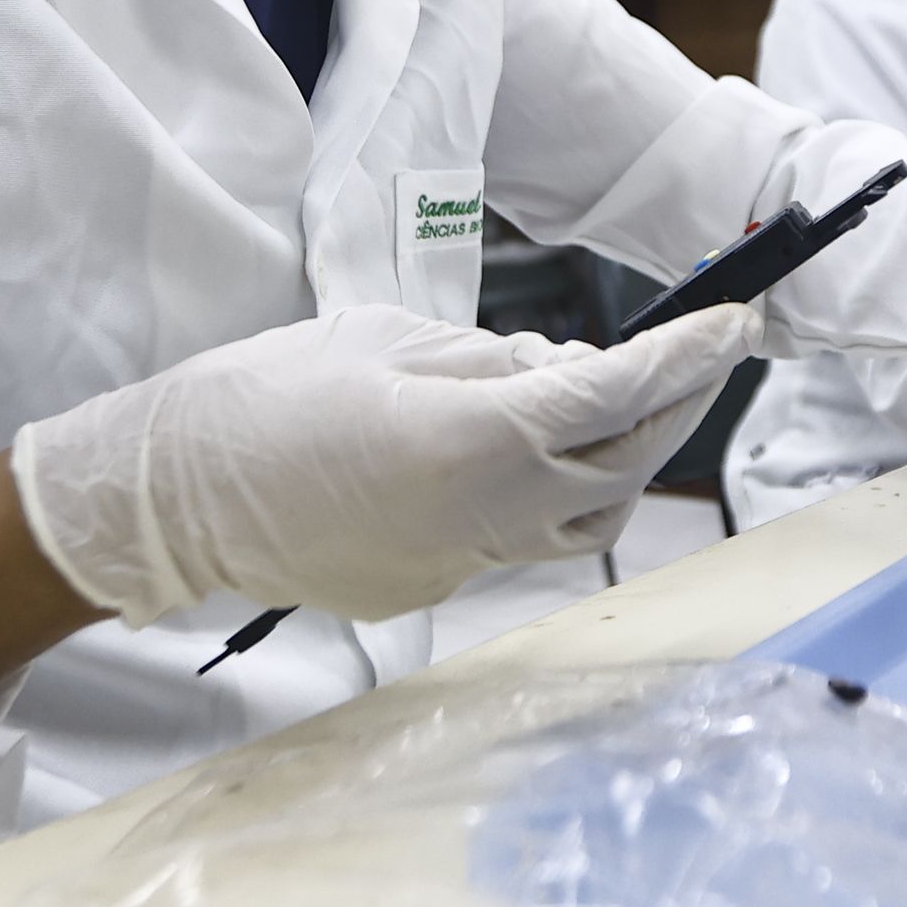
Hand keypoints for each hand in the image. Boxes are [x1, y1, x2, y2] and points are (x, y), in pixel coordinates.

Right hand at [10, 303, 758, 626]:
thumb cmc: (264, 398)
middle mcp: (488, 516)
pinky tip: (523, 452)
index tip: (735, 321)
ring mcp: (463, 563)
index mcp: (478, 440)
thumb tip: (561, 371)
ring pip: (588, 521)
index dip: (688, 357)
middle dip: (671, 408)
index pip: (618, 394)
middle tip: (698, 354)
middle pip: (623, 467)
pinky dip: (549, 496)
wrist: (171, 498)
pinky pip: (523, 541)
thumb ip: (489, 358)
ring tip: (613, 403)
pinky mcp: (435, 586)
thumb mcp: (386, 338)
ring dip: (620, 463)